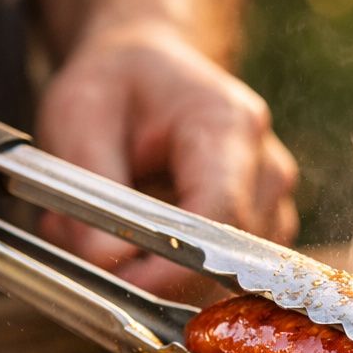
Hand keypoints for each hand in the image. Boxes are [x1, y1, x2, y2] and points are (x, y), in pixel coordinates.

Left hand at [35, 17, 298, 297]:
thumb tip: (105, 262)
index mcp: (228, 124)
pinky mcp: (264, 226)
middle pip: (227, 254)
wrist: (150, 68)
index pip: (222, 214)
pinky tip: (143, 233)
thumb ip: (90, 189)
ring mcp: (272, 200)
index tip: (124, 284)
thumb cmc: (117, 83)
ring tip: (110, 227)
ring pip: (224, 272)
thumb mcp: (80, 115)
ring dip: (162, 269)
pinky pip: (223, 272)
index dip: (177, 263)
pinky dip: (176, 268)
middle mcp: (265, 166)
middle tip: (88, 244)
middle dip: (157, 269)